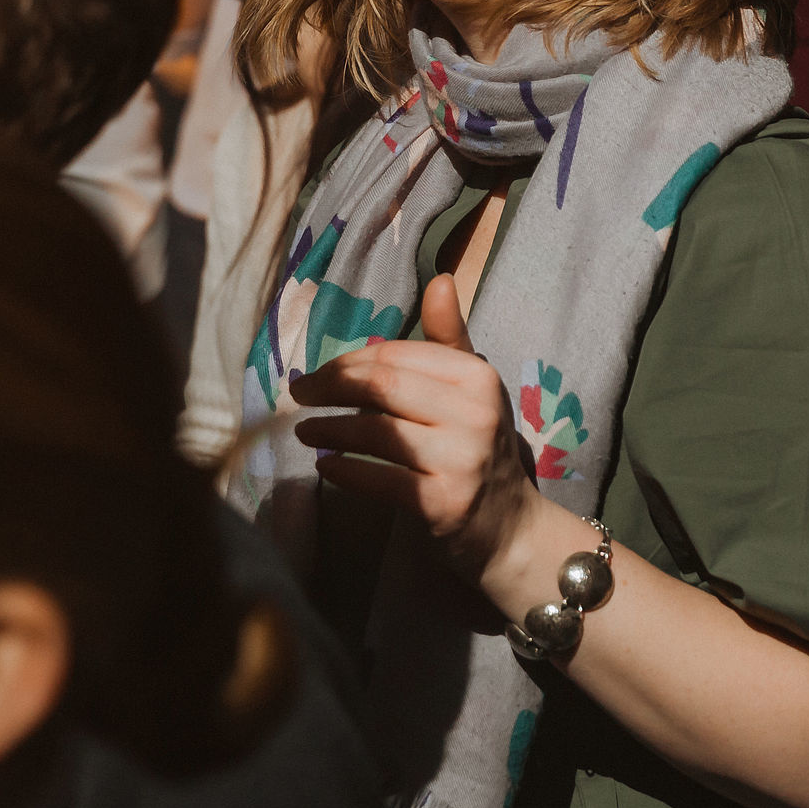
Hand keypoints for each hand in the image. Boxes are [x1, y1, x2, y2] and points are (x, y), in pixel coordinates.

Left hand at [290, 275, 539, 580]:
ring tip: (305, 432)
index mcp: (477, 376)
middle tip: (298, 395)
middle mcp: (475, 413)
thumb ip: (448, 338)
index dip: (348, 361)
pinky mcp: (444, 502)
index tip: (318, 373)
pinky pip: (380, 479)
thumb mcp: (472, 389)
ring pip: (377, 432)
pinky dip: (345, 470)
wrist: (510, 528)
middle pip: (382, 386)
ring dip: (330, 430)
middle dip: (330, 387)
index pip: (396, 355)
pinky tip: (326, 466)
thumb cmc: (481, 449)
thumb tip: (439, 279)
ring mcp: (462, 459)